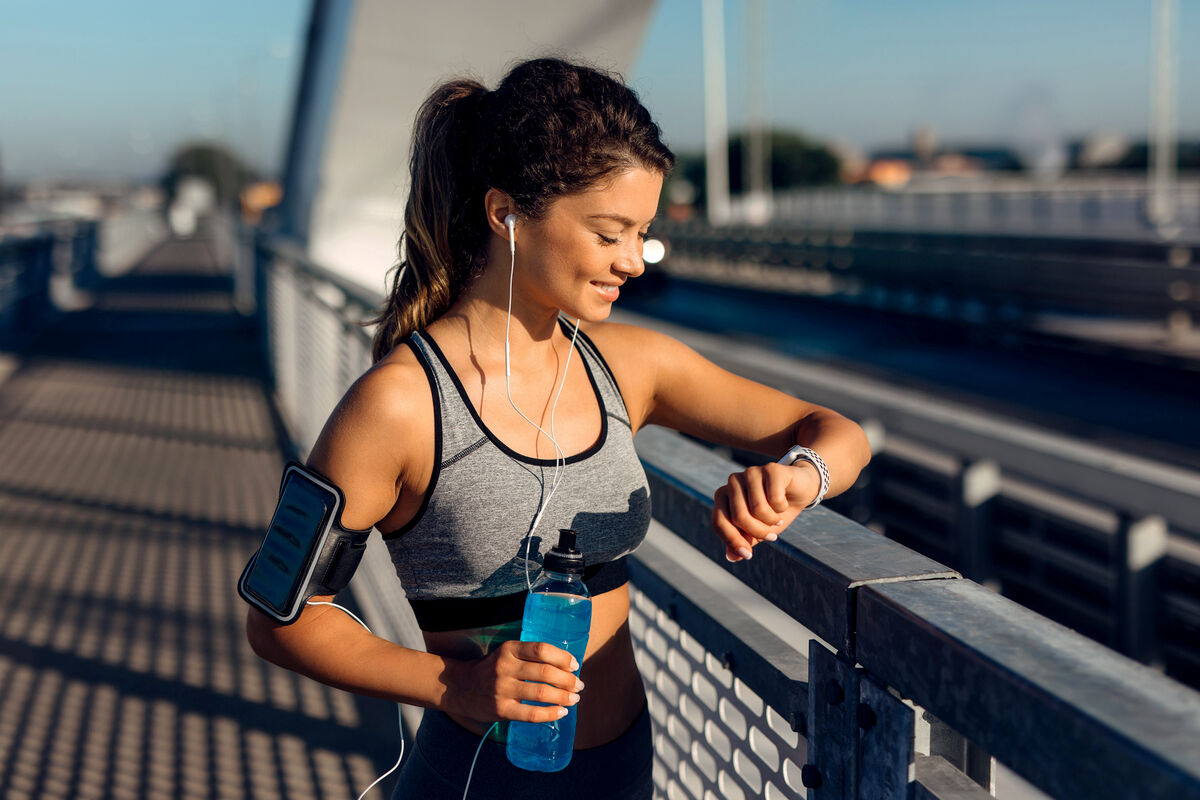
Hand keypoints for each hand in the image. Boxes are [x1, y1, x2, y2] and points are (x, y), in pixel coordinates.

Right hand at [444, 640, 583, 723]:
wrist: (460, 687)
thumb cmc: (491, 669)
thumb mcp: (506, 654)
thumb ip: (529, 657)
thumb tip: (565, 666)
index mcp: (509, 649)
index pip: (541, 649)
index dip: (562, 657)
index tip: (574, 665)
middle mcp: (505, 667)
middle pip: (545, 672)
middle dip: (567, 680)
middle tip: (579, 685)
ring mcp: (502, 689)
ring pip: (541, 693)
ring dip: (563, 696)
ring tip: (574, 699)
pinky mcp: (501, 710)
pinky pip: (531, 714)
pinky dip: (550, 714)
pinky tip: (561, 713)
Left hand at [712, 461, 818, 561]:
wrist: (799, 491)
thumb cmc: (773, 512)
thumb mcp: (757, 531)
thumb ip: (743, 542)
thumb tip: (731, 557)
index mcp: (722, 496)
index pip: (719, 522)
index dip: (732, 541)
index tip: (748, 555)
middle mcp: (733, 482)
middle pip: (739, 517)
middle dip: (758, 532)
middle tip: (772, 537)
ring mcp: (750, 473)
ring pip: (757, 509)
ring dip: (772, 521)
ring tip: (778, 518)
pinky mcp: (770, 469)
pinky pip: (774, 499)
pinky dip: (782, 508)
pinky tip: (784, 503)